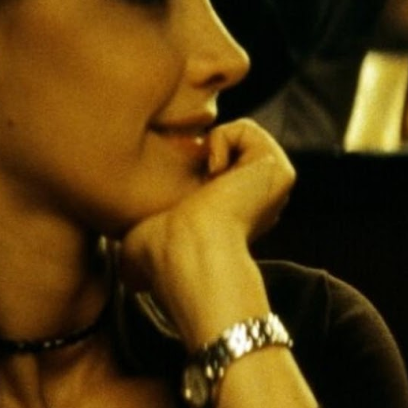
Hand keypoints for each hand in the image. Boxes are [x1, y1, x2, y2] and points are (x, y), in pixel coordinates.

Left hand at [120, 118, 296, 345]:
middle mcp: (261, 201)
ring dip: (211, 150)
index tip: (180, 193)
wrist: (187, 250)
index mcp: (238, 215)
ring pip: (237, 137)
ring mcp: (274, 185)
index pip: (213, 170)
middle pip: (227, 149)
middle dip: (202, 154)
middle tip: (192, 184)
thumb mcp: (143, 239)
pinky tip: (216, 174)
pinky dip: (221, 142)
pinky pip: (247, 130)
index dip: (189, 167)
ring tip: (207, 183)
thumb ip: (143, 235)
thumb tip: (128, 277)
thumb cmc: (162, 254)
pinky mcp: (280, 169)